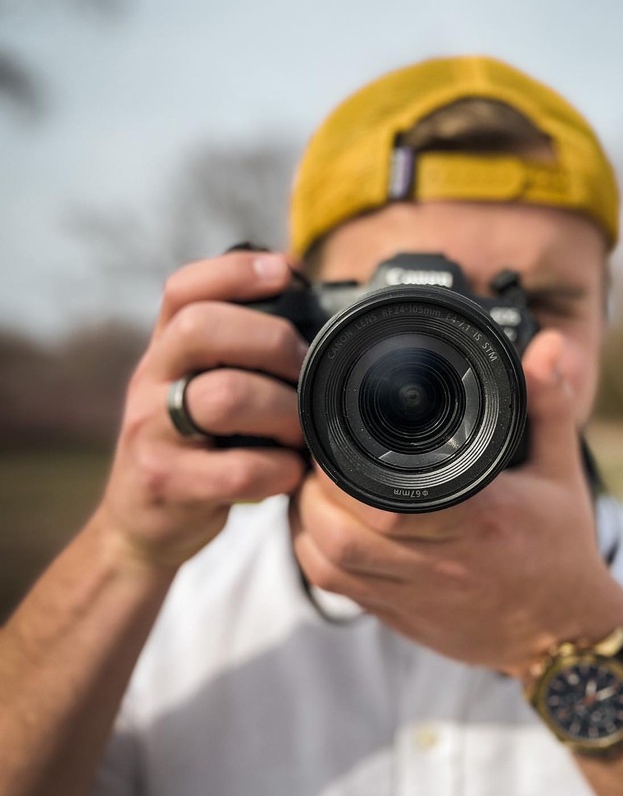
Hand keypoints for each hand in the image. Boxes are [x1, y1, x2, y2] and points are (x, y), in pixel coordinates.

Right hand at [94, 251, 308, 573]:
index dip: (234, 271)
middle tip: (304, 370)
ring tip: (300, 431)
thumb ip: (239, 352)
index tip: (285, 271)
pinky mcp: (167, 484)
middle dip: (270, 340)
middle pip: (201, 328)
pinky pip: (240, 469)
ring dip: (283, 412)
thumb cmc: (197, 447)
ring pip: (223, 397)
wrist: (143, 525)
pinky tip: (288, 473)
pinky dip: (280, 471)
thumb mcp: (201, 388)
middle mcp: (150, 381)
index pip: (183, 290)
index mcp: (165, 351)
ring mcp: (151, 432)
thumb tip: (307, 300)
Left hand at [290, 331, 622, 673]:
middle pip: (343, 532)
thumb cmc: (559, 549)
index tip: (337, 434)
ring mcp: (413, 595)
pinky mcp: (397, 617)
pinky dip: (313, 553)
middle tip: (318, 453)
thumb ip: (547, 403)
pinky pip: (334, 589)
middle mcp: (439, 563)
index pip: (390, 501)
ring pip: (328, 563)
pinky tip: (317, 524)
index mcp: (477, 520)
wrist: (563, 634)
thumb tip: (547, 345)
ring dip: (306, 519)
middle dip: (316, 487)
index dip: (346, 469)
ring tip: (312, 484)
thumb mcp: (560, 470)